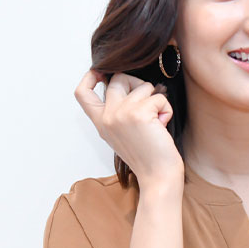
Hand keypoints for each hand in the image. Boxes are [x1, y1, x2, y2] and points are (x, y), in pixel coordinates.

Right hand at [74, 70, 183, 190]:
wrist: (158, 176)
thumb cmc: (147, 156)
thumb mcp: (122, 133)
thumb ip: (118, 112)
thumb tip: (127, 85)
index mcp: (100, 122)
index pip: (82, 93)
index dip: (89, 76)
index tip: (100, 71)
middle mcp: (107, 116)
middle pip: (118, 79)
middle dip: (137, 84)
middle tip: (148, 102)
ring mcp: (121, 113)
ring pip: (143, 86)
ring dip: (156, 100)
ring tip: (156, 122)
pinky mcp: (139, 113)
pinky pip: (159, 97)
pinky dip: (166, 109)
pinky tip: (162, 126)